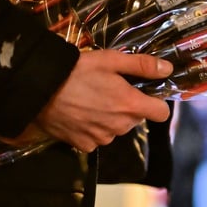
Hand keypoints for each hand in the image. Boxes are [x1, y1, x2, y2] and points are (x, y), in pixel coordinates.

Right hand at [15, 50, 172, 151]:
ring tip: (91, 101)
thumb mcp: (111, 60)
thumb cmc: (77, 70)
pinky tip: (80, 114)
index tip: (145, 93)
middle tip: (109, 90)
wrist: (39, 88)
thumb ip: (142, 65)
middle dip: (128, 106)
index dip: (156, 102)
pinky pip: (97, 138)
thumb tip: (168, 69)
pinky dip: (93, 128)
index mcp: (131, 105)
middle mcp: (120, 126)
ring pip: (117, 128)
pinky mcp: (84, 146)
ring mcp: (102, 138)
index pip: (162, 113)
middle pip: (136, 119)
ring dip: (111, 118)